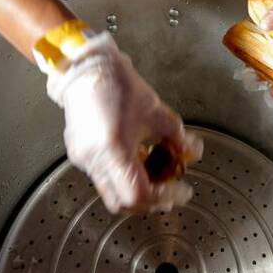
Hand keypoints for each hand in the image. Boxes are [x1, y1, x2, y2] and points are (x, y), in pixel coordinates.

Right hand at [47, 32, 202, 212]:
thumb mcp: (157, 111)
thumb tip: (193, 152)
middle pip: (123, 202)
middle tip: (171, 189)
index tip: (182, 190)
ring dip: (136, 189)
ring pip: (112, 193)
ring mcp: (83, 159)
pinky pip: (103, 177)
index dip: (164, 196)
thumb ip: (178, 137)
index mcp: (114, 149)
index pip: (138, 194)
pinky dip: (123, 177)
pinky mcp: (79, 155)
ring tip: (155, 170)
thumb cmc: (118, 84)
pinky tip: (137, 158)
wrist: (87, 69)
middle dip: (150, 201)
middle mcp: (95, 160)